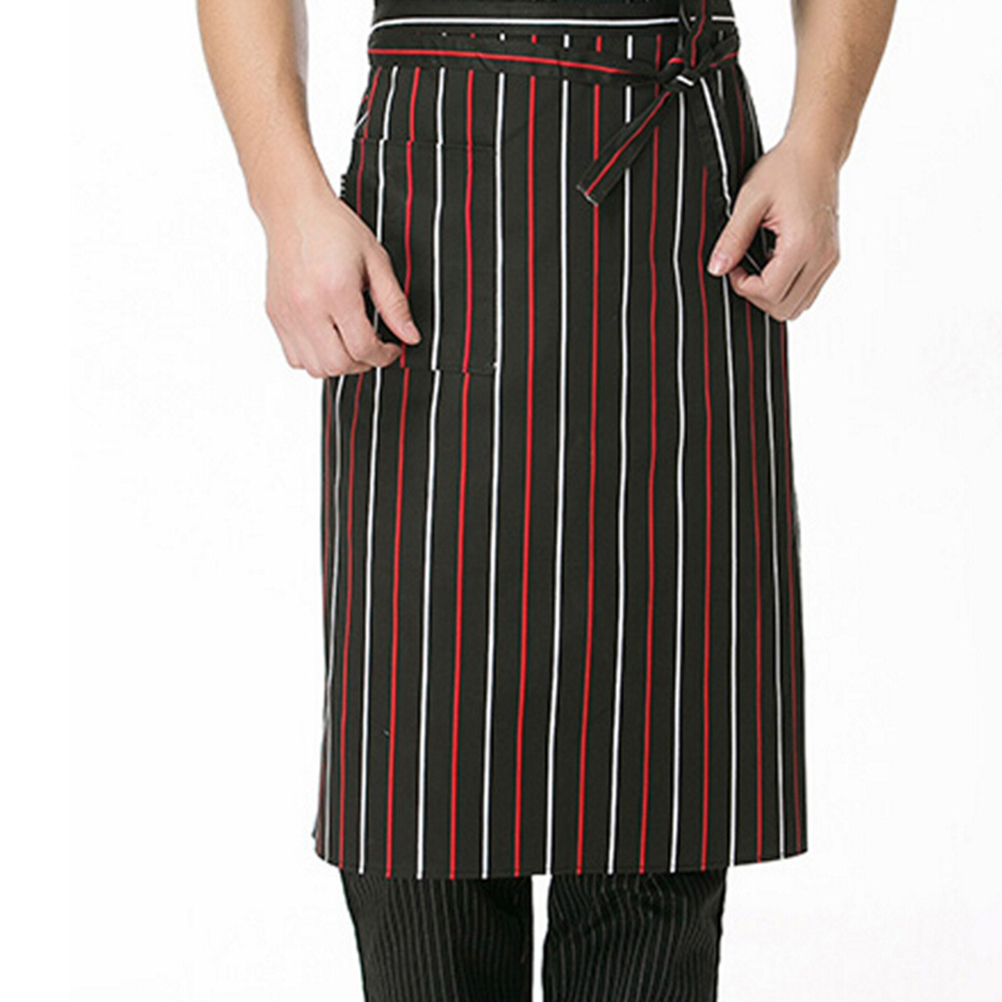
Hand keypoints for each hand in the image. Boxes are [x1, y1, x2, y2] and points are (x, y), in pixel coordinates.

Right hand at [262, 187, 421, 377]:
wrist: (294, 210)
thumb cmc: (333, 228)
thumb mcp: (376, 260)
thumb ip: (394, 303)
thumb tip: (410, 335)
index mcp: (335, 292)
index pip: (363, 347)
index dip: (385, 355)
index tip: (392, 348)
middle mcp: (307, 308)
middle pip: (339, 364)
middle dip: (364, 363)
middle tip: (374, 349)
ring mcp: (287, 314)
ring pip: (315, 368)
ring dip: (339, 365)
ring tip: (351, 346)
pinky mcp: (275, 316)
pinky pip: (295, 358)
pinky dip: (315, 359)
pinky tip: (328, 341)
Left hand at [707, 133, 840, 321]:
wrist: (817, 151)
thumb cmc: (787, 168)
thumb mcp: (749, 200)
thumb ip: (732, 238)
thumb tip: (717, 268)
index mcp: (803, 244)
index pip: (770, 293)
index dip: (743, 287)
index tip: (732, 266)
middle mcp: (822, 256)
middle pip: (785, 308)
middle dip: (757, 295)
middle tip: (743, 268)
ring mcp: (830, 258)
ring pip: (799, 306)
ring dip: (773, 294)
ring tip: (759, 264)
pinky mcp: (831, 257)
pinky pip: (808, 291)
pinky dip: (788, 287)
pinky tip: (774, 262)